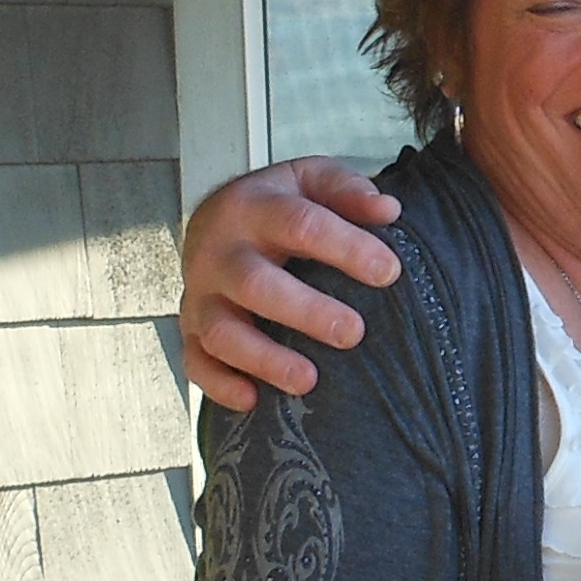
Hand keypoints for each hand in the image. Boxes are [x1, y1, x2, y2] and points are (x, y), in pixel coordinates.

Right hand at [177, 161, 405, 410]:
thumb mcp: (309, 179)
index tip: (389, 272)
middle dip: (306, 312)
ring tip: (309, 380)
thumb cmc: (276, 206)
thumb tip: (388, 210)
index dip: (346, 248)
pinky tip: (253, 400)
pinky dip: (219, 384)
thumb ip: (347, 190)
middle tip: (353, 333)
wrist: (214, 219)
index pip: (301, 224)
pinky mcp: (191, 329)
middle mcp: (220, 252)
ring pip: (222, 332)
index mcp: (253, 207)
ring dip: (264, 359)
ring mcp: (200, 294)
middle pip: (256, 285)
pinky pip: (196, 362)